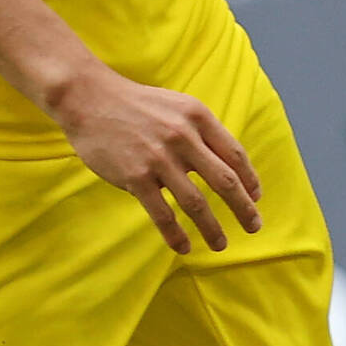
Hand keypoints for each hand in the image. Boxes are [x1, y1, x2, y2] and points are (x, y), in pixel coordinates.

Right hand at [44, 61, 261, 252]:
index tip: (256, 197)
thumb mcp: (178, 106)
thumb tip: (224, 164)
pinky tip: (184, 247)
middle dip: (244, 208)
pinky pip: (162, 214)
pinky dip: (176, 235)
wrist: (90, 98)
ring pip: (196, 203)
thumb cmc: (137, 104)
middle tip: (254, 226)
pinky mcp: (135, 176)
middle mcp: (184, 137)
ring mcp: (159, 158)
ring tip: (221, 244)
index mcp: (198, 117)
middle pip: (225, 181)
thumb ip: (201, 132)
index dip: (250, 179)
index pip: (235, 154)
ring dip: (213, 228)